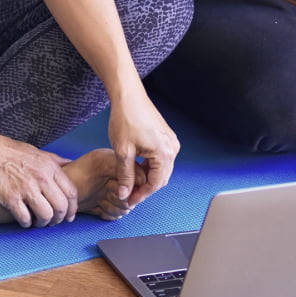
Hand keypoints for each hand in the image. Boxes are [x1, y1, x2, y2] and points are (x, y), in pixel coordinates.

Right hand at [0, 129, 77, 227]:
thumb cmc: (11, 151)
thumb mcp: (38, 152)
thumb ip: (56, 161)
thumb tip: (70, 164)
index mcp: (50, 167)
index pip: (71, 192)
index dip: (72, 208)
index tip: (69, 215)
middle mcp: (41, 178)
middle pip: (61, 207)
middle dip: (60, 219)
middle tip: (54, 222)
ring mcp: (26, 189)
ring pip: (46, 215)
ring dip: (44, 223)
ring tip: (39, 222)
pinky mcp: (11, 198)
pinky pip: (25, 218)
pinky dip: (27, 223)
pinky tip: (25, 220)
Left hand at [106, 88, 179, 208]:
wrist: (128, 95)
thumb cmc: (126, 118)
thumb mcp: (123, 151)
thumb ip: (125, 176)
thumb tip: (125, 194)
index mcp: (164, 153)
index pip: (155, 183)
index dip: (141, 195)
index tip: (129, 200)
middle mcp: (172, 148)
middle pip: (160, 178)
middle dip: (145, 188)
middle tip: (128, 195)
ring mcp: (170, 141)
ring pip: (160, 168)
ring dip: (147, 177)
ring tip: (130, 182)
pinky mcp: (165, 136)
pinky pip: (160, 158)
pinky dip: (149, 166)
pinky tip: (136, 167)